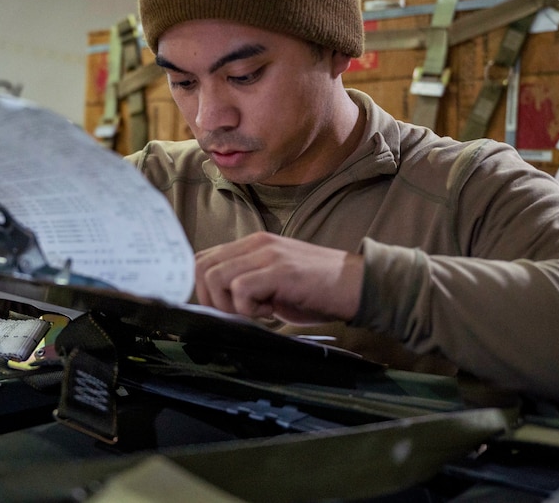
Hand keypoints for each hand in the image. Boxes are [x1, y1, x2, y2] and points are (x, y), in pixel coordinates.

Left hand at [194, 231, 363, 324]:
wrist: (358, 285)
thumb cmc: (317, 290)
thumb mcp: (274, 282)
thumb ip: (246, 283)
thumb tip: (217, 303)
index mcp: (253, 244)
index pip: (203, 258)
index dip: (201, 288)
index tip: (221, 309)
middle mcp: (257, 243)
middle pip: (201, 267)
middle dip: (210, 299)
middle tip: (237, 314)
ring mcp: (268, 254)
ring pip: (216, 277)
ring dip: (230, 305)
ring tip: (256, 312)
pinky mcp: (280, 269)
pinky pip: (241, 289)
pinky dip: (248, 309)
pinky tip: (270, 312)